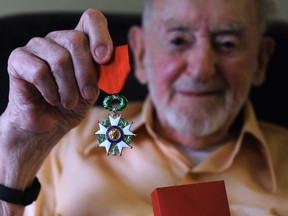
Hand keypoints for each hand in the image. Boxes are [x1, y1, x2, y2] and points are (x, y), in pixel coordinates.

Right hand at [0, 9, 112, 190]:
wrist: (48, 124)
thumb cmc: (72, 104)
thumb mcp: (93, 90)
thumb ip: (102, 73)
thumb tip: (110, 60)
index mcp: (78, 43)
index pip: (91, 19)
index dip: (101, 35)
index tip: (104, 59)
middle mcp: (57, 39)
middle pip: (76, 40)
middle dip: (87, 74)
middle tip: (87, 95)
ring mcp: (37, 46)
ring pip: (60, 58)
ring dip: (69, 88)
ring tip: (69, 102)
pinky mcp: (18, 59)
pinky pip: (40, 71)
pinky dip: (51, 91)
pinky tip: (52, 100)